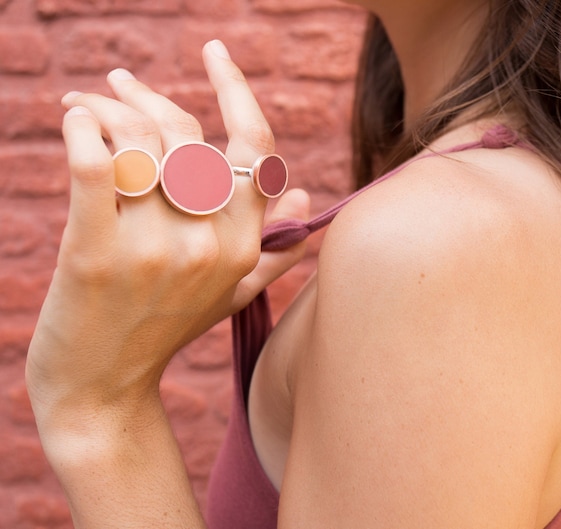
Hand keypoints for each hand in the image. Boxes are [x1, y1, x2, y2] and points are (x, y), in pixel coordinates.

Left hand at [26, 40, 308, 419]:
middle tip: (115, 83)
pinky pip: (95, 169)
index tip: (213, 50)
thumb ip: (275, 246)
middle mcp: (208, 246)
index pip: (253, 148)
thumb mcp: (231, 292)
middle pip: (188, 136)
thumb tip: (309, 195)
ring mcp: (154, 252)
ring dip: (106, 107)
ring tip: (84, 104)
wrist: (102, 389)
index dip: (235, 89)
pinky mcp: (95, 257)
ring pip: (141, 144)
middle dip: (146, 95)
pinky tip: (74, 118)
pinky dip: (83, 131)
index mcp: (244, 246)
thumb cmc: (164, 331)